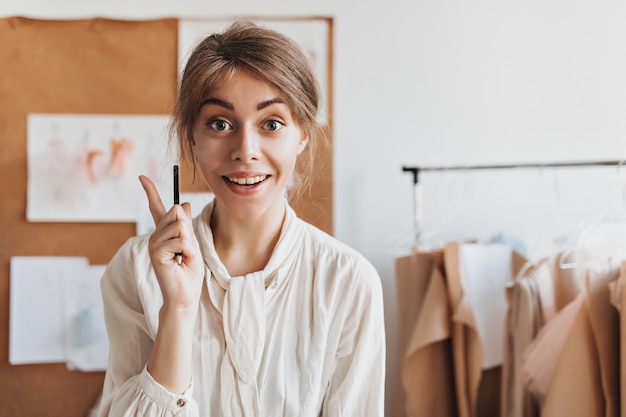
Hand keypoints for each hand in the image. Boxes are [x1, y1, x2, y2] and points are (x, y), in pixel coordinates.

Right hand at [139, 175, 203, 312]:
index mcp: (163, 233)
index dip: (150, 191)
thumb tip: (183, 203)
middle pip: (177, 213)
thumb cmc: (189, 272)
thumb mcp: (192, 244)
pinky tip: (179, 262)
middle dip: (189, 231)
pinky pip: (181, 239)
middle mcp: (155, 236)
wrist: (185, 295)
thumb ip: (186, 226)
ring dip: (189, 243)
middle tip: (186, 252)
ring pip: (180, 226)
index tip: (142, 177)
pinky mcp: (156, 252)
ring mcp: (154, 243)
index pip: (156, 207)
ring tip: (183, 259)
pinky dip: (187, 251)